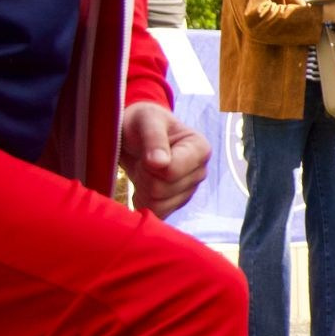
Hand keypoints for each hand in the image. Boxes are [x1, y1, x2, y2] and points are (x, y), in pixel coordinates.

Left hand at [120, 103, 208, 219]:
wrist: (134, 135)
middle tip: (142, 159)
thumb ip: (154, 139)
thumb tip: (161, 164)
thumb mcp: (147, 121)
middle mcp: (200, 172)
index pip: (171, 171)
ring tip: (144, 170)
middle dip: (144, 176)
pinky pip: (156, 214)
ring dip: (142, 188)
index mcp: (200, 149)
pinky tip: (143, 185)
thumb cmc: (142, 123)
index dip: (150, 164)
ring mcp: (189, 190)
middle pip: (162, 190)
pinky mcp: (176, 204)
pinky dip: (143, 201)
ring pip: (158, 204)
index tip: (147, 150)